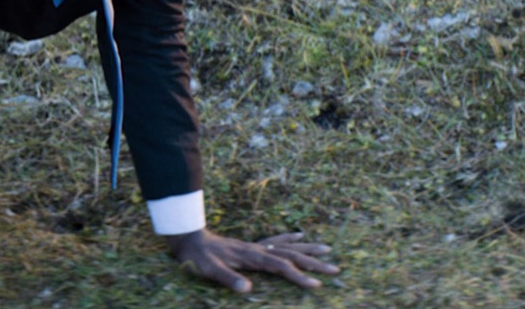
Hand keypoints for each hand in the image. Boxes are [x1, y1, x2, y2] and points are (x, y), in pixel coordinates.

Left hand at [166, 230, 338, 292]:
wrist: (188, 239)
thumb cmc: (198, 258)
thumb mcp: (209, 271)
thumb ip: (228, 279)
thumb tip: (248, 289)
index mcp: (252, 257)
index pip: (281, 267)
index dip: (299, 277)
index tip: (317, 286)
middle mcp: (257, 249)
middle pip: (291, 255)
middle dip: (314, 263)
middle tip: (336, 269)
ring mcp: (255, 246)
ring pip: (287, 246)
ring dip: (308, 249)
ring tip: (328, 249)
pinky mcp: (251, 246)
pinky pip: (276, 240)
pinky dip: (289, 238)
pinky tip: (299, 235)